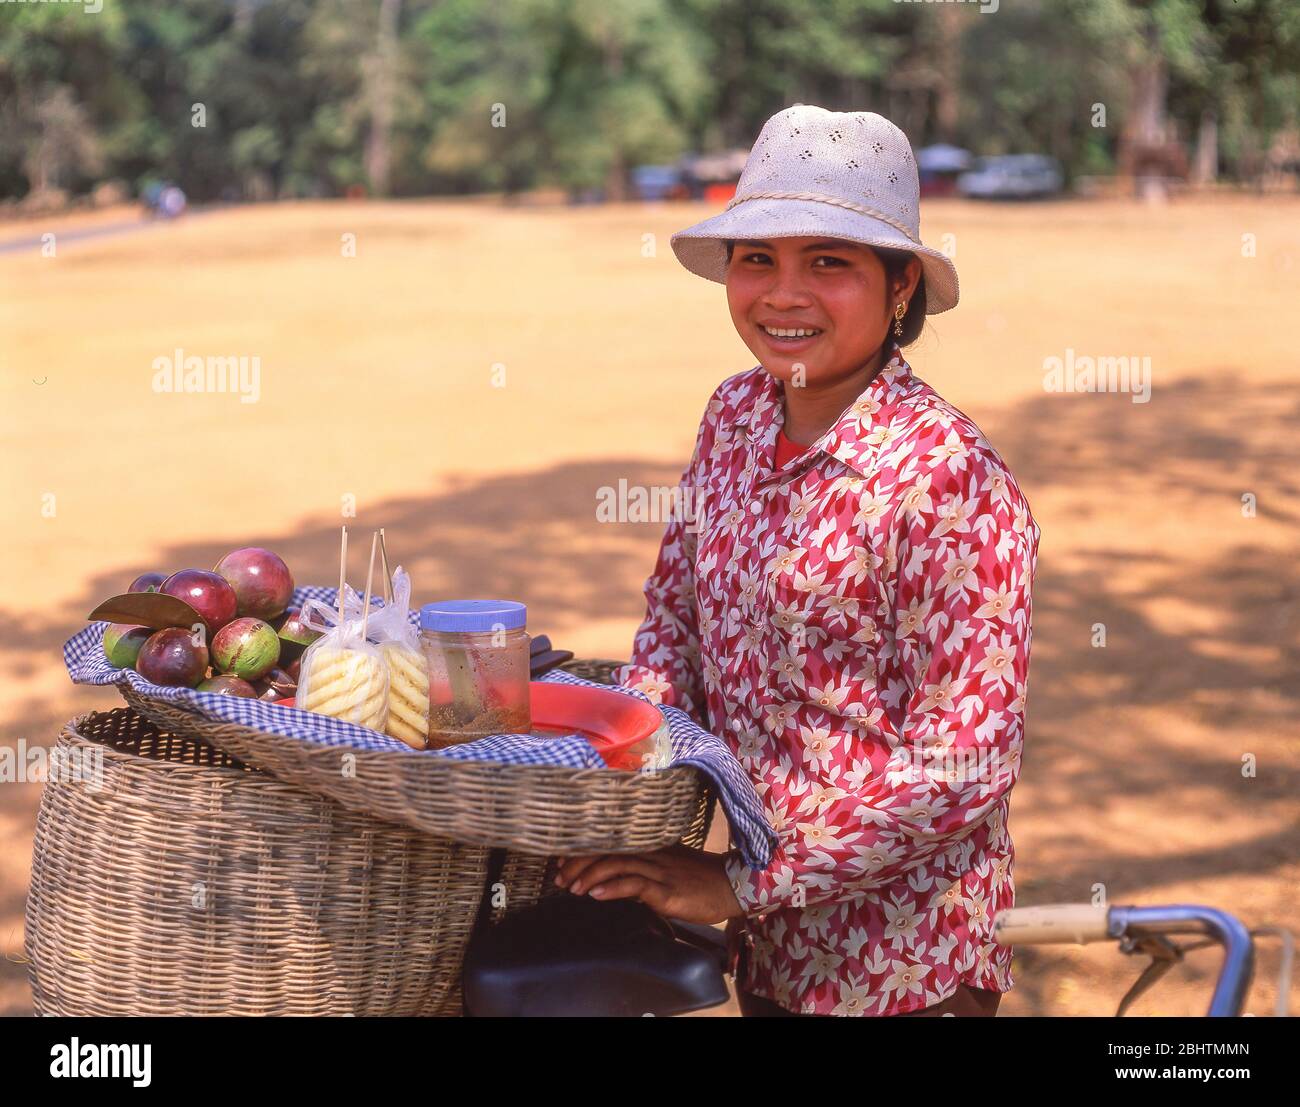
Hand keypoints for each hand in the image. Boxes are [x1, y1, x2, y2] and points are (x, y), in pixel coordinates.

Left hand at [554, 845, 744, 924]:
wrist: (732, 887)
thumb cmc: (699, 881)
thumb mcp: (667, 872)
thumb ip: (641, 873)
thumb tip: (612, 883)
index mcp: (651, 846)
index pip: (610, 842)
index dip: (583, 850)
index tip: (561, 860)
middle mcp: (652, 853)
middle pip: (608, 849)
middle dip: (578, 863)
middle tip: (558, 877)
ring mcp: (660, 870)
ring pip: (617, 864)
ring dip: (589, 876)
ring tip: (571, 888)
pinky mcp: (667, 890)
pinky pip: (636, 885)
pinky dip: (613, 888)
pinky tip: (597, 895)